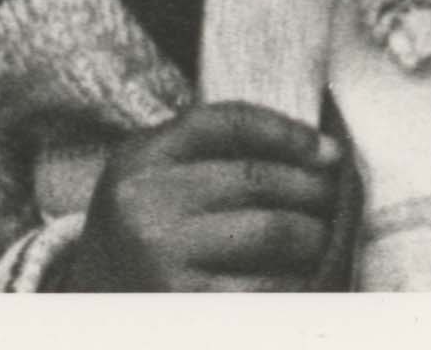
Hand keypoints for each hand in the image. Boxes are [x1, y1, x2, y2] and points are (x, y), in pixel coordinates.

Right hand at [64, 104, 353, 290]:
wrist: (96, 307)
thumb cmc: (144, 233)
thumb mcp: (155, 177)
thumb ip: (213, 152)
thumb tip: (321, 153)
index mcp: (139, 158)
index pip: (229, 122)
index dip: (289, 132)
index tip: (329, 151)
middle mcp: (145, 204)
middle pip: (258, 179)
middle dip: (313, 187)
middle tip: (334, 197)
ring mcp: (163, 257)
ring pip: (273, 231)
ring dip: (314, 234)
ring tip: (322, 236)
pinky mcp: (187, 305)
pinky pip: (269, 287)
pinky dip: (299, 281)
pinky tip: (304, 277)